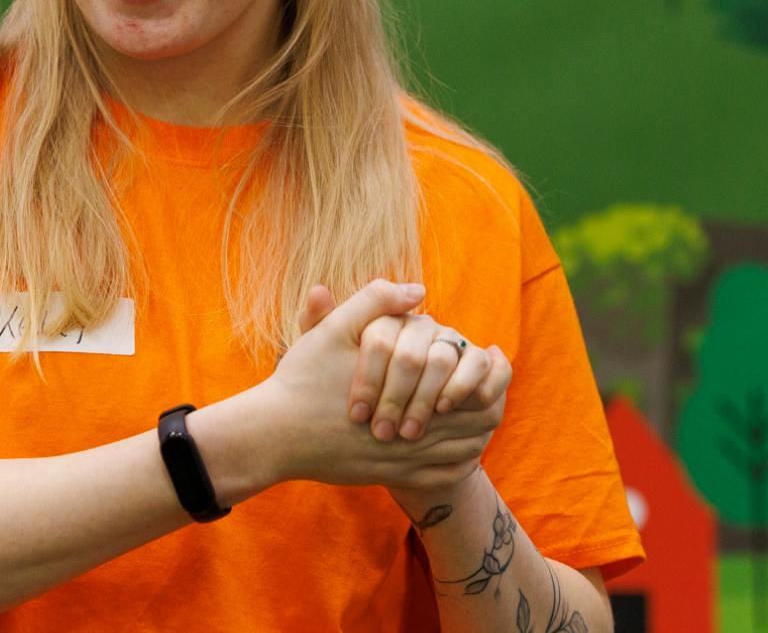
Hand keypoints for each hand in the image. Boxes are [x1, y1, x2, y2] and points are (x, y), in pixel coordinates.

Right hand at [251, 280, 500, 493]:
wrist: (275, 433)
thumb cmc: (303, 379)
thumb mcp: (333, 328)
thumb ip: (375, 301)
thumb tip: (418, 290)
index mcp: (410, 390)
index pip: (477, 386)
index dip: (493, 372)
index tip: (492, 357)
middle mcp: (414, 430)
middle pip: (480, 422)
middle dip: (491, 402)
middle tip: (492, 386)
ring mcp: (405, 459)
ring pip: (466, 451)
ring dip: (479, 432)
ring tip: (481, 412)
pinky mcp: (393, 477)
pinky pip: (445, 475)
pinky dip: (461, 461)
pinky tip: (459, 446)